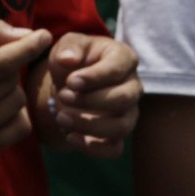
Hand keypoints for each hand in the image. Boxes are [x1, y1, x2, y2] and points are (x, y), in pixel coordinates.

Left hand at [44, 30, 140, 155]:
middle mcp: (133, 87)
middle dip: (91, 101)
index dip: (94, 77)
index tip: (70, 82)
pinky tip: (70, 137)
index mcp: (124, 59)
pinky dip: (93, 148)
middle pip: (123, 99)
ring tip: (61, 118)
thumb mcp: (68, 45)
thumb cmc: (74, 59)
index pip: (117, 69)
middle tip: (63, 96)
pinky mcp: (118, 135)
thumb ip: (69, 47)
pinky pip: (114, 149)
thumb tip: (67, 60)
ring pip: (122, 127)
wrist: (71, 84)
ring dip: (90, 126)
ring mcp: (129, 113)